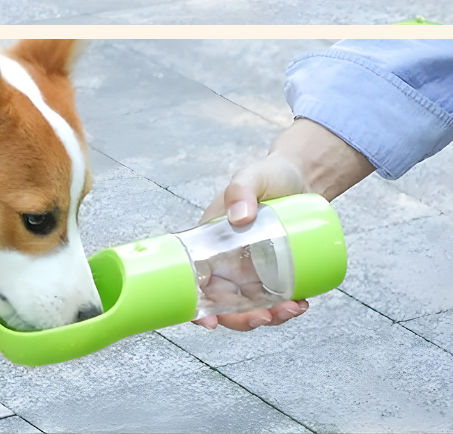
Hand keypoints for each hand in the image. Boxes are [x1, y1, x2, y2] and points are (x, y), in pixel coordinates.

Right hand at [194, 119, 373, 331]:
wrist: (303, 177)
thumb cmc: (269, 175)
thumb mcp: (251, 176)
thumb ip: (241, 190)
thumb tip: (240, 218)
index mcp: (210, 241)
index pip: (194, 280)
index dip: (196, 308)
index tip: (208, 323)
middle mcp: (227, 260)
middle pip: (224, 303)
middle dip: (242, 320)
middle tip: (265, 317)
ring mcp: (252, 268)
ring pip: (251, 306)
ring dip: (269, 317)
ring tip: (292, 308)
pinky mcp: (276, 271)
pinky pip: (276, 298)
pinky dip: (287, 308)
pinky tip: (301, 303)